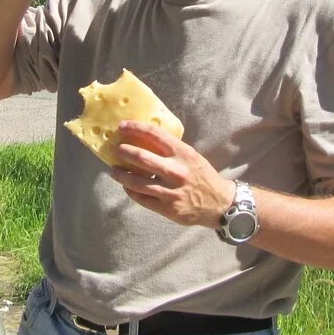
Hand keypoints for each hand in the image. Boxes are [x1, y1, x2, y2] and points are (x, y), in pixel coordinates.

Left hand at [108, 121, 234, 228]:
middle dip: (124, 152)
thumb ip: (171, 150)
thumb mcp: (191, 157)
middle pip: (141, 158)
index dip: (135, 128)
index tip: (122, 127)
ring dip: (121, 175)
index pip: (154, 135)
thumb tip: (144, 140)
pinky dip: (131, 191)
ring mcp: (170, 191)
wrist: (219, 204)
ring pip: (136, 182)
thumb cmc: (203, 176)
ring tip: (114, 171)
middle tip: (116, 150)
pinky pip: (142, 198)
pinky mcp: (167, 208)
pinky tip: (127, 187)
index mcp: (183, 153)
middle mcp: (176, 170)